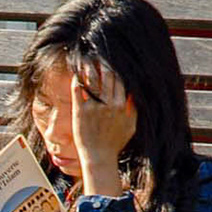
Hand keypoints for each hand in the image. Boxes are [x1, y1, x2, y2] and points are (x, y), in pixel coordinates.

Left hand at [69, 62, 134, 199]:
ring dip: (90, 66)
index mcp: (122, 106)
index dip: (116, 67)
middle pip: (107, 77)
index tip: (112, 59)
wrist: (99, 158)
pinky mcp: (80, 111)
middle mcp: (109, 104)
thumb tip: (135, 92)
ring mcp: (94, 107)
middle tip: (98, 52)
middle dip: (103, 63)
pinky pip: (78, 90)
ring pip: (93, 80)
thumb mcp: (131, 126)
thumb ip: (134, 108)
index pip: (120, 80)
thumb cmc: (115, 143)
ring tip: (88, 57)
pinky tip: (76, 71)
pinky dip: (77, 78)